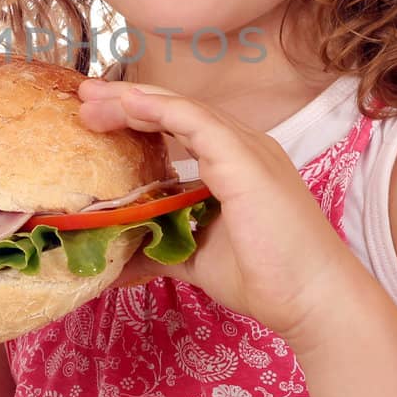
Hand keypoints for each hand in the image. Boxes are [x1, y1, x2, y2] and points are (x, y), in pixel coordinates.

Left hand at [77, 77, 353, 342]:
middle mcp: (241, 147)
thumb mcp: (197, 258)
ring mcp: (246, 149)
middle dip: (125, 100)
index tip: (95, 116)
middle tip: (83, 97)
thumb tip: (120, 259)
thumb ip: (162, 248)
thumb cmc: (267, 278)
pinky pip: (195, 122)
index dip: (137, 116)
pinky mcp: (245, 160)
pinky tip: (128, 104)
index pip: (178, 126)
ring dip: (133, 100)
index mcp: (234, 163)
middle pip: (174, 110)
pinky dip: (159, 109)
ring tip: (91, 98)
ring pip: (181, 108)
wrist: (312, 300)